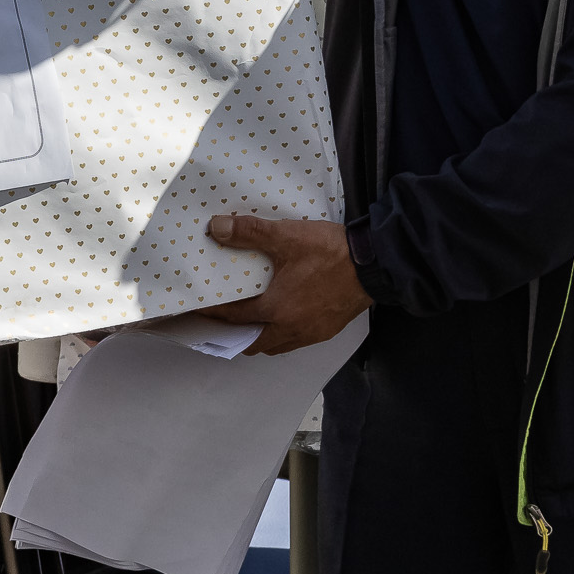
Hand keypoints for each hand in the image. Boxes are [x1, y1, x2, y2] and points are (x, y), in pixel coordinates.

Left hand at [202, 215, 373, 355]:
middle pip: (254, 344)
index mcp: (277, 310)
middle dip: (234, 335)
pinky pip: (296, 341)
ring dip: (259, 337)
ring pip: (276, 346)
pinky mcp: (327, 330)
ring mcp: (312, 333)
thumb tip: (217, 227)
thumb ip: (250, 232)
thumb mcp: (287, 237)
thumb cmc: (330, 253)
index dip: (213, 314)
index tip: (198, 312)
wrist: (375, 264)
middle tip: (220, 320)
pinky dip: (281, 335)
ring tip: (247, 320)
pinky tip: (281, 317)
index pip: (235, 318)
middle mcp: (292, 329)